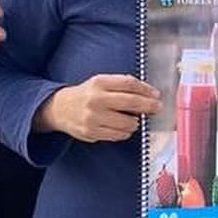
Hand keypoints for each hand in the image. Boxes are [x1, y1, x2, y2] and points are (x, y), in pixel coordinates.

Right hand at [38, 74, 161, 142]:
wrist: (60, 109)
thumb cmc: (87, 94)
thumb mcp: (100, 82)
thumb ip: (121, 84)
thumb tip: (148, 93)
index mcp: (99, 83)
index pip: (129, 84)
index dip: (146, 90)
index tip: (156, 95)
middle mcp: (96, 100)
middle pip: (131, 103)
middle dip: (148, 106)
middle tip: (157, 108)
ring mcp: (93, 118)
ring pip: (128, 123)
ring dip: (135, 122)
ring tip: (132, 119)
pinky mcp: (92, 132)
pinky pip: (119, 135)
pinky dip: (125, 132)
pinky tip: (121, 126)